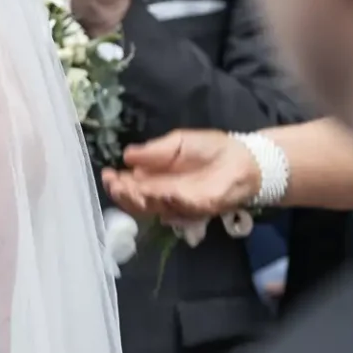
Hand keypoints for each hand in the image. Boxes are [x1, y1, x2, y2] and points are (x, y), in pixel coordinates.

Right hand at [102, 129, 259, 220]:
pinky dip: (167, 202)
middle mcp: (161, 194)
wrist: (244, 159)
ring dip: (139, 200)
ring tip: (131, 188)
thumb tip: (126, 156)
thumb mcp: (177, 143)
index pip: (128, 185)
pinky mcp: (196, 209)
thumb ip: (154, 151)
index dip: (116, 182)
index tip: (107, 174)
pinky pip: (178, 209)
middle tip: (116, 184)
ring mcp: (177, 204)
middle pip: (135, 201)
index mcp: (153, 178)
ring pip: (151, 208)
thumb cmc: (210, 149)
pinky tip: (159, 192)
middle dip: (122, 194)